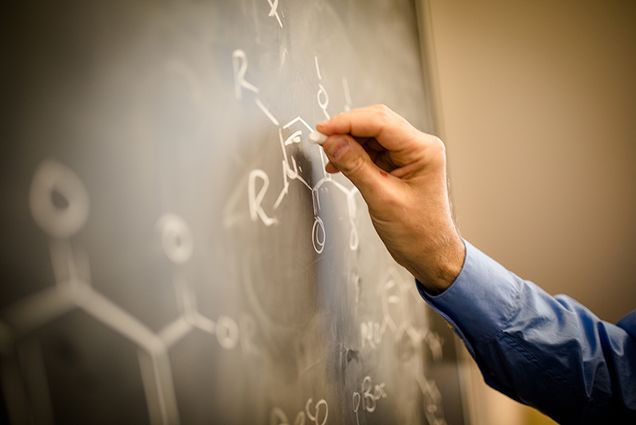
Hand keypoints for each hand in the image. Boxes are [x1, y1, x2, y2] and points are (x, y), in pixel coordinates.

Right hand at [317, 104, 464, 293]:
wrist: (430, 254)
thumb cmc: (418, 232)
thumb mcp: (382, 199)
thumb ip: (355, 167)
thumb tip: (331, 142)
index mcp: (423, 150)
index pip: (381, 123)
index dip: (348, 122)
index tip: (322, 130)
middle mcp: (418, 147)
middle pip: (376, 123)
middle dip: (346, 129)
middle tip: (320, 139)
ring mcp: (409, 155)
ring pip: (371, 135)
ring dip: (348, 142)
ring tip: (328, 155)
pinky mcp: (399, 165)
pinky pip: (372, 150)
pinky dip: (353, 154)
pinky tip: (338, 164)